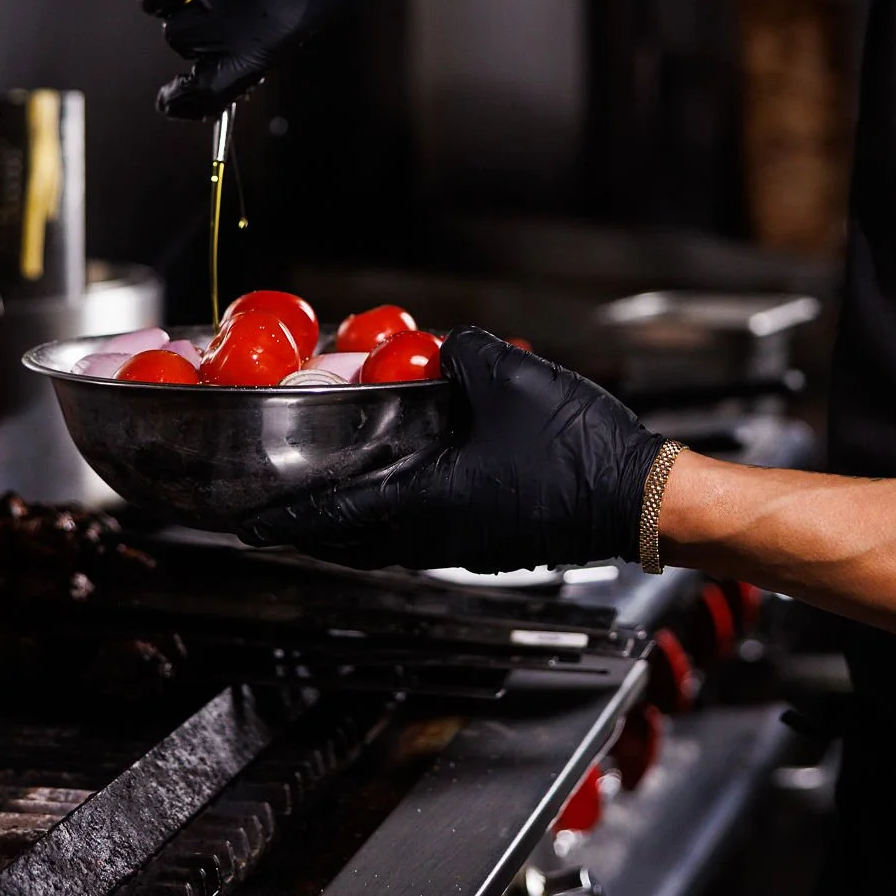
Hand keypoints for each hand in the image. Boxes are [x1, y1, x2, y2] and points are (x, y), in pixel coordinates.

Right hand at [134, 0, 439, 117]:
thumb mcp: (320, 11)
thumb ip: (268, 34)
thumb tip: (224, 46)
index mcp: (270, 37)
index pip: (208, 87)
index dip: (183, 98)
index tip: (170, 96)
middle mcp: (238, 3)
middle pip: (179, 35)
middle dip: (187, 25)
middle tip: (202, 4)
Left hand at [242, 327, 664, 572]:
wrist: (643, 497)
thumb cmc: (579, 449)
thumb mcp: (509, 373)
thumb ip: (461, 352)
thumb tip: (446, 349)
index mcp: (431, 502)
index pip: (339, 515)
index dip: (290, 517)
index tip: (251, 523)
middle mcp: (443, 536)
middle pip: (359, 542)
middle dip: (318, 529)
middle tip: (287, 513)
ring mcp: (472, 546)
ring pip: (395, 542)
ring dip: (362, 524)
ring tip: (343, 496)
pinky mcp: (499, 542)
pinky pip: (431, 535)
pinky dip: (403, 517)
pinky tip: (417, 481)